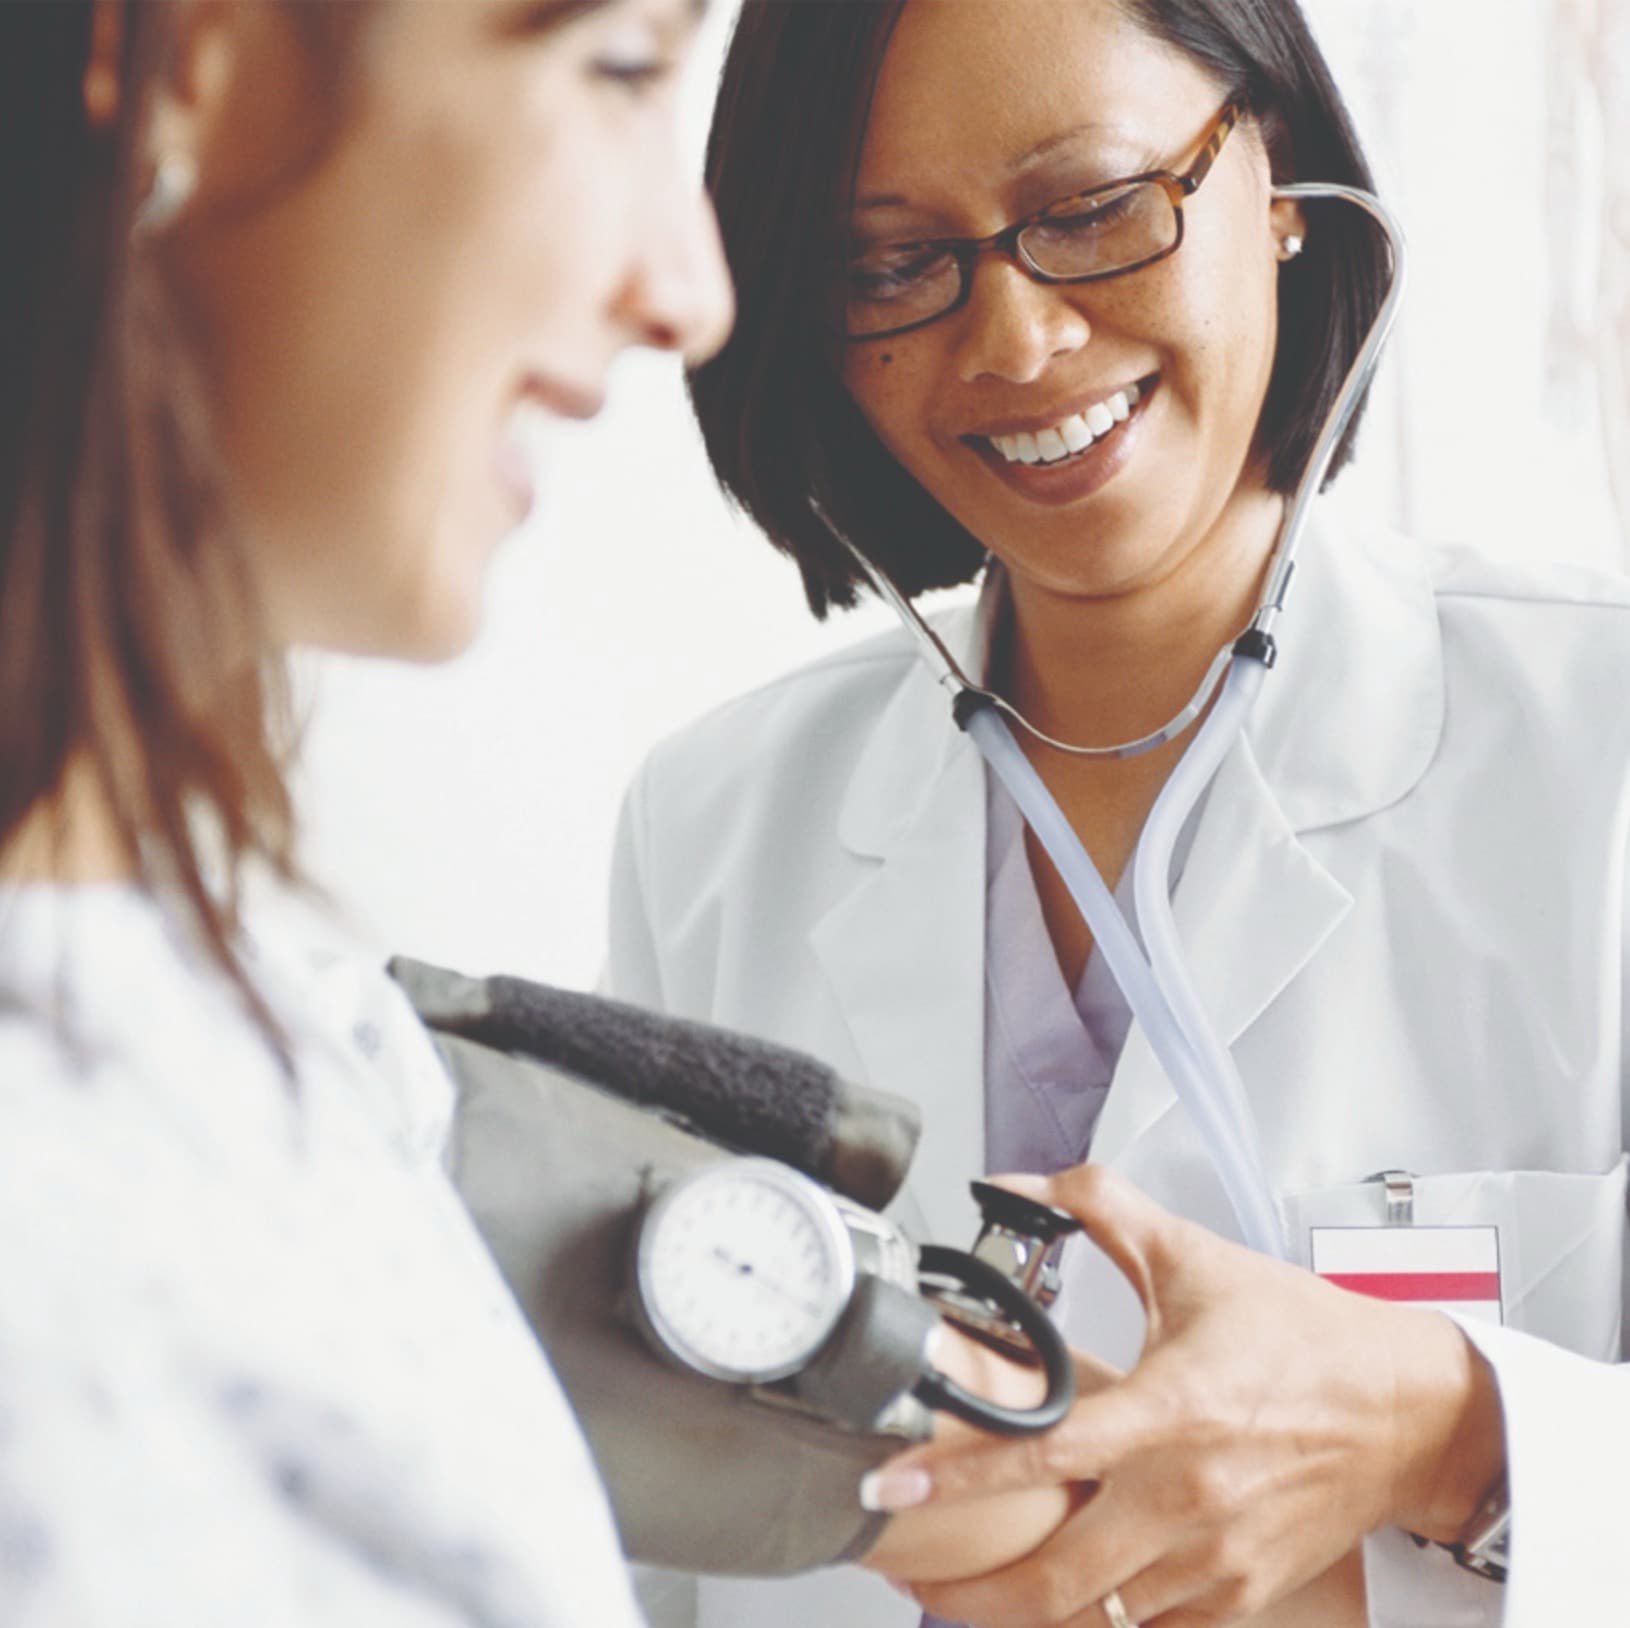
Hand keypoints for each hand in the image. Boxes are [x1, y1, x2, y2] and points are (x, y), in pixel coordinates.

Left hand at [867, 1166, 1504, 1626]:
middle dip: (968, 1593)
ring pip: (1096, 1616)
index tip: (890, 1489)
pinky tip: (1061, 1590)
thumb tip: (1024, 1183)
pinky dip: (1097, 1617)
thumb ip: (1104, 1209)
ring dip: (1025, 1609)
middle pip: (1056, 1579)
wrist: (1410, 1412)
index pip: (1043, 1452)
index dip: (957, 1473)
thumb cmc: (1304, 1338)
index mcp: (1172, 1409)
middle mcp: (1189, 1496)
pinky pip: (1148, 1626)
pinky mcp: (1240, 1593)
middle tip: (909, 1569)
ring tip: (967, 1587)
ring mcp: (1217, 1558)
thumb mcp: (1196, 1258)